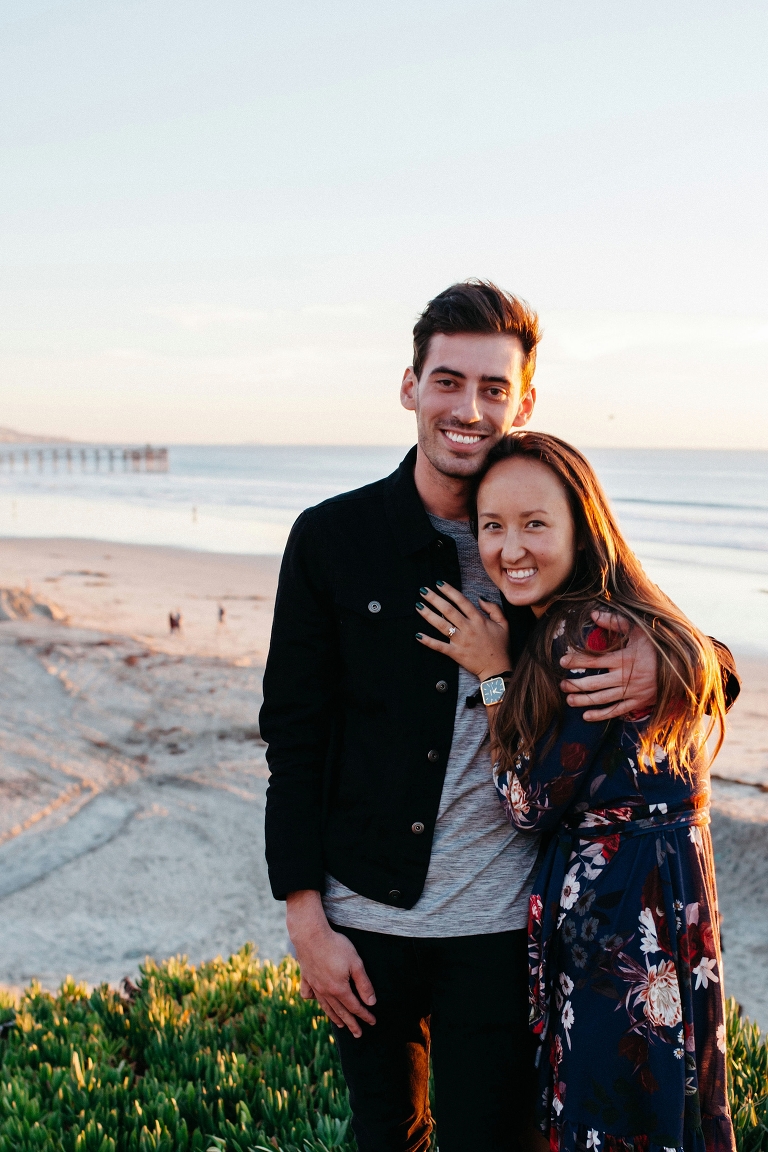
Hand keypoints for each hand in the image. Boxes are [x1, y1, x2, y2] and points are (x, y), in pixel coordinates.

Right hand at [286, 890, 375, 1036]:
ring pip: (326, 1006)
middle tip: (358, 1034)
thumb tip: (371, 1002)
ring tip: (341, 1025)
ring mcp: (314, 985)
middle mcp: (325, 992)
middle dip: (351, 1023)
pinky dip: (314, 1000)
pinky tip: (316, 1001)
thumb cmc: (336, 946)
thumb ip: (363, 984)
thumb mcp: (356, 963)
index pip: (355, 1007)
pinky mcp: (306, 977)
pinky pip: (309, 994)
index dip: (365, 1015)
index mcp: (339, 989)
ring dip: (335, 1017)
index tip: (372, 1022)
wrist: (310, 934)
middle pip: (340, 1012)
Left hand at [415, 581, 509, 680]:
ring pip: (441, 625)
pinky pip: (439, 646)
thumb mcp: (504, 624)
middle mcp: (468, 628)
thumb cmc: (500, 646)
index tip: (439, 583)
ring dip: (428, 615)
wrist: (497, 668)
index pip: (461, 601)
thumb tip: (480, 598)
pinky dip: (428, 641)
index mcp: (479, 620)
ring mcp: (460, 641)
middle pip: (448, 610)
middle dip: (434, 599)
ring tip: (418, 606)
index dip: (449, 591)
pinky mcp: (455, 653)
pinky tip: (418, 635)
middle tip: (423, 590)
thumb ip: (494, 609)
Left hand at [560, 610, 657, 721]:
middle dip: (575, 685)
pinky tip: (586, 716)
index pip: (594, 660)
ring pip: (602, 699)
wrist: (685, 668)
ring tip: (569, 700)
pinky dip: (601, 715)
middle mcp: (626, 677)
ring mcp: (632, 692)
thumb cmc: (660, 646)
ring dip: (583, 700)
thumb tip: (593, 613)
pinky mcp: (639, 703)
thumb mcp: (640, 630)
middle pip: (594, 683)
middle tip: (561, 685)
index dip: (576, 661)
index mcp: (624, 658)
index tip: (562, 661)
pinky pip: (616, 711)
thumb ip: (615, 622)